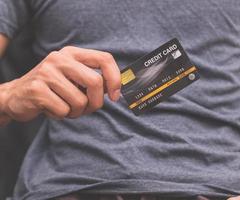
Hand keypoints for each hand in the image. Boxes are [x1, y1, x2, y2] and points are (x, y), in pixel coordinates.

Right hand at [0, 46, 120, 122]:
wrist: (17, 95)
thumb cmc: (52, 89)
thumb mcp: (73, 78)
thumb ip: (92, 80)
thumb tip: (115, 89)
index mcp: (72, 54)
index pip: (105, 59)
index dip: (115, 79)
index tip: (115, 96)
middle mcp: (60, 58)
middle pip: (95, 82)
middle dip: (96, 102)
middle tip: (87, 108)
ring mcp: (47, 72)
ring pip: (80, 101)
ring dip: (76, 112)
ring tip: (65, 107)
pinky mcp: (37, 89)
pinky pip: (64, 110)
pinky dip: (62, 115)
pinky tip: (51, 109)